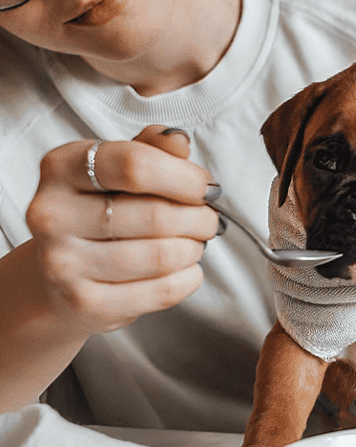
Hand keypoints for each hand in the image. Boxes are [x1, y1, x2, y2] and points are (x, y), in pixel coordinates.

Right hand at [26, 125, 218, 334]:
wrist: (61, 277)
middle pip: (157, 216)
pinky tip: (186, 269)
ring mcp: (63, 262)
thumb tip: (178, 141)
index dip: (185, 178)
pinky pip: (161, 290)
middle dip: (199, 218)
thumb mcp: (118, 171)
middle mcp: (52, 214)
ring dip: (194, 249)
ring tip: (194, 243)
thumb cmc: (100, 213)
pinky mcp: (84, 302)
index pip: (135, 165)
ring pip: (163, 256)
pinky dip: (189, 278)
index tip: (207, 188)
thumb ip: (150, 150)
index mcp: (61, 167)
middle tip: (209, 221)